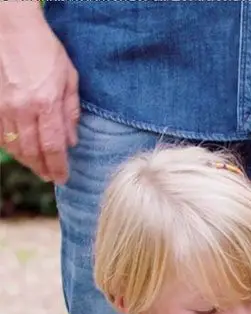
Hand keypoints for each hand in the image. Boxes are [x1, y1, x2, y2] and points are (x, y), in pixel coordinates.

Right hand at [0, 4, 79, 183]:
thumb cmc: (45, 50)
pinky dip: (11, 146)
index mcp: (46, 104)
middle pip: (32, 151)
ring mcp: (4, 106)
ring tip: (37, 167)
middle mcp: (23, 109)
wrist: (11, 28)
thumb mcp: (69, 79)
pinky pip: (1, 134)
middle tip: (50, 177)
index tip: (63, 177)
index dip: (58, 166)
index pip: (53, 147)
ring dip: (26, 160)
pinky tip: (20, 150)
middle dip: (42, 168)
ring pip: (14, 145)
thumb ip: (71, 112)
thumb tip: (72, 141)